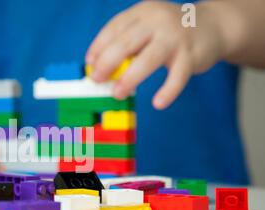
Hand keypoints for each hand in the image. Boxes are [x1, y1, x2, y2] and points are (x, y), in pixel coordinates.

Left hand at [86, 1, 224, 108]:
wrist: (213, 26)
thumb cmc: (169, 32)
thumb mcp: (147, 28)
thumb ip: (127, 43)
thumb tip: (99, 67)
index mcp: (142, 13)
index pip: (114, 27)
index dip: (99, 46)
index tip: (89, 64)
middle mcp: (158, 21)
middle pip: (126, 43)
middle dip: (107, 63)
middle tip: (96, 79)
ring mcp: (176, 37)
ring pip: (148, 60)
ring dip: (129, 79)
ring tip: (117, 93)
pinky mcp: (192, 55)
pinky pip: (177, 76)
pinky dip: (167, 91)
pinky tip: (158, 103)